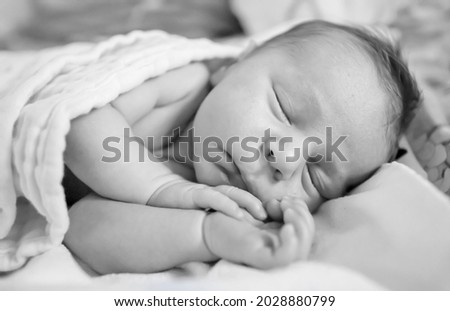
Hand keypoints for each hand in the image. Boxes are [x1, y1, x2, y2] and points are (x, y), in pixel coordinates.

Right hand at [148, 180, 266, 220]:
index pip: (241, 197)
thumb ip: (216, 209)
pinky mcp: (193, 194)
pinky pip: (212, 199)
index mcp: (217, 195)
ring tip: (262, 213)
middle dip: (258, 204)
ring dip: (248, 203)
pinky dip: (226, 205)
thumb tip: (234, 220)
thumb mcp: (201, 207)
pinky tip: (238, 213)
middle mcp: (213, 192)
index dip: (256, 204)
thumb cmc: (178, 202)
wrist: (155, 191)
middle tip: (274, 214)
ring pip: (231, 195)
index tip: (272, 215)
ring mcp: (204, 192)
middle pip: (241, 194)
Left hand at [203, 196, 314, 268]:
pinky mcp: (262, 260)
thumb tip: (289, 203)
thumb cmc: (231, 217)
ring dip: (300, 226)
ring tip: (286, 210)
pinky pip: (286, 257)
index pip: (305, 230)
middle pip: (307, 240)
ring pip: (301, 250)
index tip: (286, 199)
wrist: (207, 225)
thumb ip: (279, 208)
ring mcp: (271, 257)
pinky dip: (292, 242)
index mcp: (280, 239)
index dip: (303, 212)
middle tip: (286, 203)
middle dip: (303, 217)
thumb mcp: (261, 209)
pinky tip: (286, 227)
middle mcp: (278, 250)